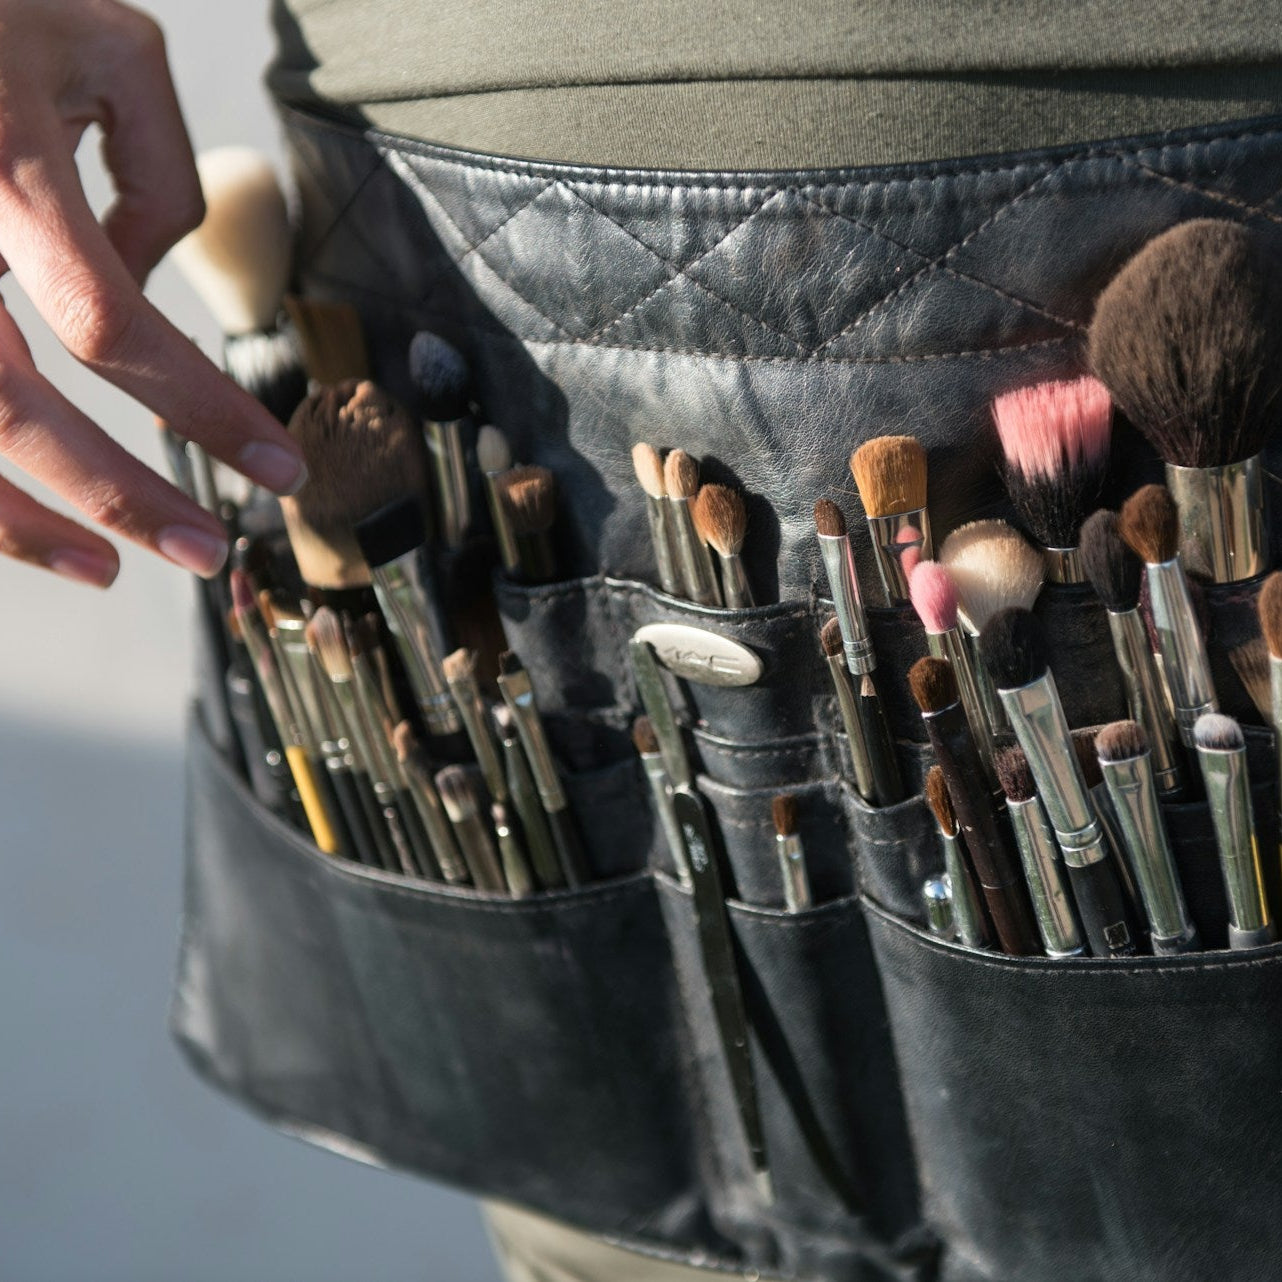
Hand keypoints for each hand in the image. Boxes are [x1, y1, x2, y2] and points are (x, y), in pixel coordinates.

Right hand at [0, 0, 305, 587]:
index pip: (111, 325)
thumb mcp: (105, 46)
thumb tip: (137, 283)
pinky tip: (22, 520)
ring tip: (104, 570)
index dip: (201, 409)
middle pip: (11, 404)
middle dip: (116, 494)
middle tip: (207, 553)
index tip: (279, 468)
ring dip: (18, 520)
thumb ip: (154, 177)